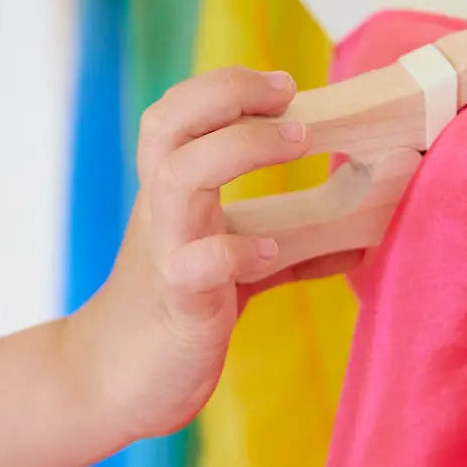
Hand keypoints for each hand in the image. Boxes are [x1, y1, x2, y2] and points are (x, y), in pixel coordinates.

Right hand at [85, 67, 354, 440]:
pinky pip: (197, 265)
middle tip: (288, 96)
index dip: (227, 86)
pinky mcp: (177, 304)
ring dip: (240, 147)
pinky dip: (236, 251)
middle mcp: (162, 211)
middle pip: (168, 122)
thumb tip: (359, 239)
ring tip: (298, 144)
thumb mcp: (233, 269)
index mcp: (171, 194)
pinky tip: (268, 250)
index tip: (283, 85)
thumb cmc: (172, 316)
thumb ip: (290, 248)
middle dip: (227, 94)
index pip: (179, 113)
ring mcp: (166, 252)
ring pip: (180, 177)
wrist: (107, 381)